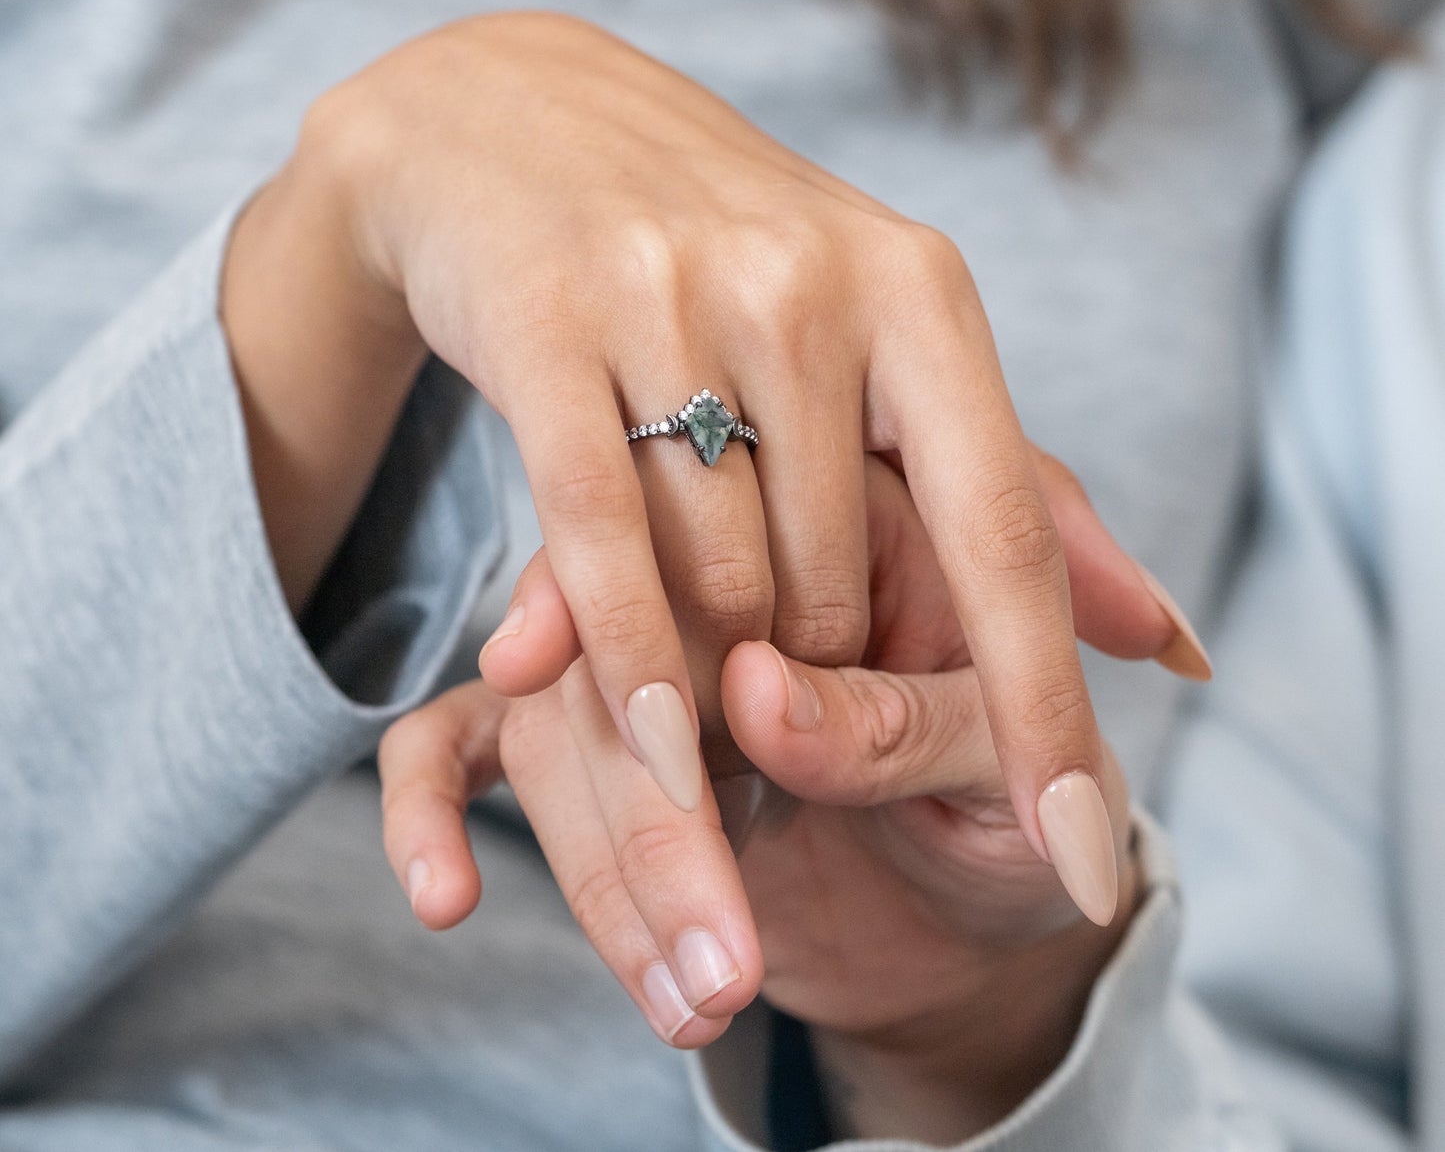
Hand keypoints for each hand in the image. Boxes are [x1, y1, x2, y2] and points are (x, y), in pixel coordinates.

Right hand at [228, 10, 1204, 1028]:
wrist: (513, 120)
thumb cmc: (722, 254)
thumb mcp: (889, 339)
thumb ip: (1020, 493)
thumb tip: (1171, 640)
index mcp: (915, 287)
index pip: (1005, 529)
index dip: (1047, 705)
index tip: (1090, 856)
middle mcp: (805, 282)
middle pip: (842, 580)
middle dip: (816, 680)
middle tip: (772, 697)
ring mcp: (671, 296)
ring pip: (725, 575)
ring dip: (721, 677)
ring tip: (703, 688)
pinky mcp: (545, 323)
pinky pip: (603, 536)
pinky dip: (635, 659)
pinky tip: (659, 751)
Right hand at [379, 449, 1184, 1082]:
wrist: (978, 919)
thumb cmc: (1021, 816)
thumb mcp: (1005, 766)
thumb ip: (899, 720)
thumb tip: (753, 693)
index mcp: (836, 523)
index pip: (711, 518)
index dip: (622, 591)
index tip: (544, 661)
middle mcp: (721, 573)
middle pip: (618, 641)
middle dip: (653, 817)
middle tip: (717, 955)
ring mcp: (645, 661)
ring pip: (559, 725)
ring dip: (605, 873)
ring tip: (691, 997)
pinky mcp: (595, 750)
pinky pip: (477, 752)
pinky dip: (436, 810)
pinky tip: (441, 892)